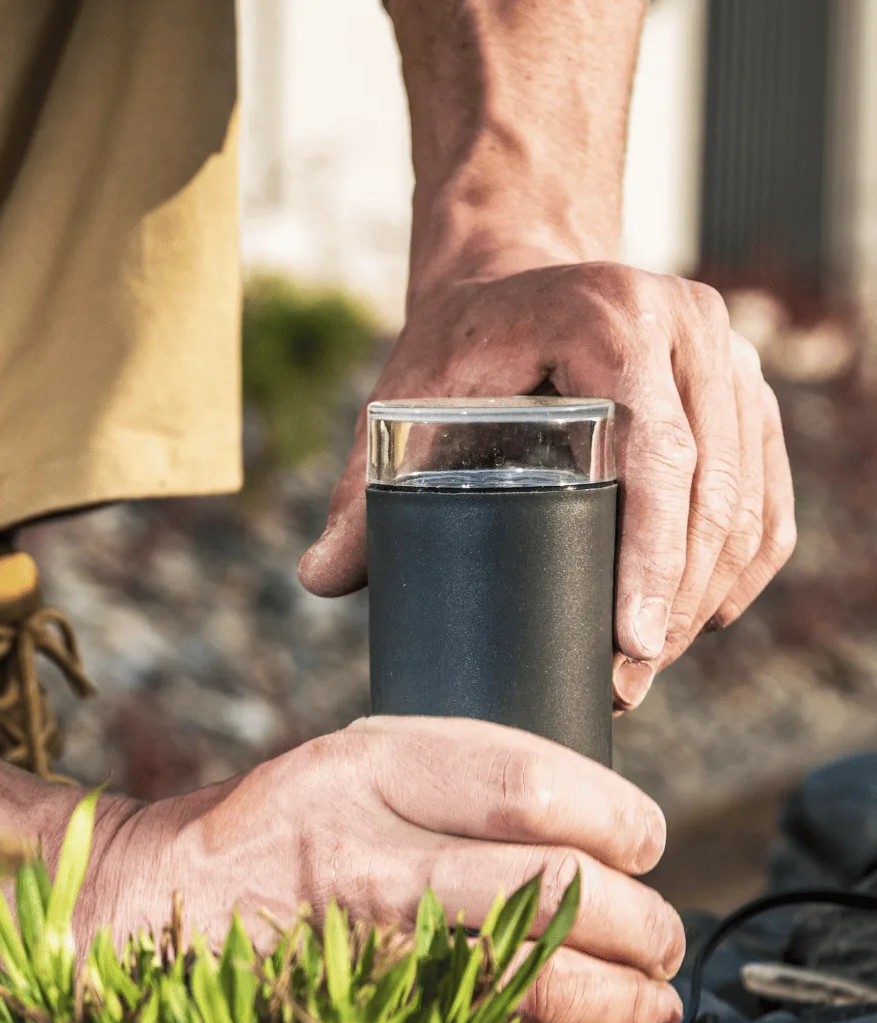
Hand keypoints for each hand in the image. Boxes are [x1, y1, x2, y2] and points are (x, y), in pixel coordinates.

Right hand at [72, 716, 681, 1022]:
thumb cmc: (270, 834)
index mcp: (362, 772)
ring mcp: (360, 952)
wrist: (149, 909)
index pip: (533, 787)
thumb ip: (454, 776)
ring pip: (541, 981)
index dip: (620, 819)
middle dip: (642, 922)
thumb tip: (599, 823)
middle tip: (659, 936)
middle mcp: (363, 857)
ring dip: (626, 1002)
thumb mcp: (344, 762)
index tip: (641, 842)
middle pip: (556, 888)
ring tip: (646, 1003)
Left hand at [300, 262, 796, 709]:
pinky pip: (767, 487)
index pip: (656, 453)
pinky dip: (744, 558)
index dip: (652, 556)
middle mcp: (690, 327)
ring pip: (749, 495)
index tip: (631, 641)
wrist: (513, 278)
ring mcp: (730, 356)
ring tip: (654, 664)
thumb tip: (320, 579)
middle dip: (678, 597)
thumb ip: (364, 487)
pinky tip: (705, 616)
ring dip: (710, 590)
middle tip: (632, 678)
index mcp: (613, 319)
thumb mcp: (405, 398)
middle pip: (714, 487)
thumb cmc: (457, 343)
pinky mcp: (747, 388)